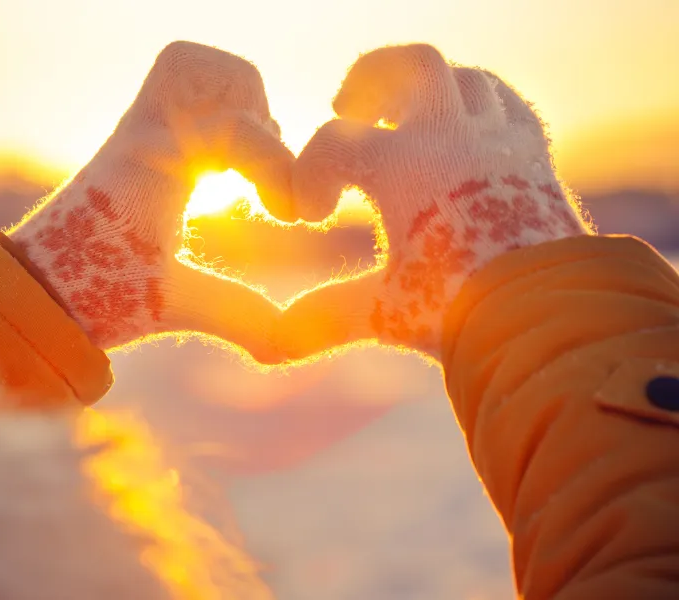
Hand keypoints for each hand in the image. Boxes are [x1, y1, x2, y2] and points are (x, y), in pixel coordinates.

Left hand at [9, 42, 293, 361]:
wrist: (32, 290)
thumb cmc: (91, 296)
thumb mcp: (171, 304)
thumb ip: (238, 317)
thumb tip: (290, 344)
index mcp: (152, 163)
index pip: (233, 124)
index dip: (278, 164)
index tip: (290, 217)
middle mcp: (142, 135)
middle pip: (199, 69)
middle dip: (251, 105)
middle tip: (261, 165)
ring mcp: (138, 134)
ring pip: (189, 71)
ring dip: (233, 103)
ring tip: (248, 162)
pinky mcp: (139, 143)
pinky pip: (180, 98)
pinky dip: (214, 115)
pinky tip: (226, 169)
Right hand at [282, 44, 589, 360]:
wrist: (549, 315)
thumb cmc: (462, 309)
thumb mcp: (385, 311)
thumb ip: (325, 316)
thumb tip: (272, 343)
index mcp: (406, 167)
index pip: (336, 143)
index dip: (309, 172)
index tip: (313, 214)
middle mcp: (454, 138)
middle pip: (410, 66)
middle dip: (370, 78)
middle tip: (347, 106)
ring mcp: (498, 141)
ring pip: (464, 79)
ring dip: (425, 90)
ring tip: (404, 116)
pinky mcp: (533, 156)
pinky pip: (506, 104)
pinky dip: (478, 105)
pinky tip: (463, 128)